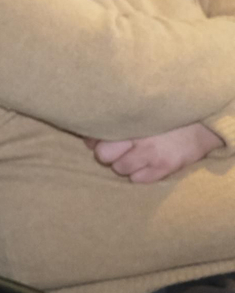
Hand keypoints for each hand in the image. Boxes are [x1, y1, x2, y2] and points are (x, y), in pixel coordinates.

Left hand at [91, 122, 223, 182]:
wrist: (204, 124)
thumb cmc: (167, 117)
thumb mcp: (140, 113)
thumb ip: (117, 122)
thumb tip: (89, 138)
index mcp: (131, 121)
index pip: (98, 137)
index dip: (95, 140)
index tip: (101, 139)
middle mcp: (140, 138)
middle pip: (104, 155)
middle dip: (107, 153)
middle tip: (118, 149)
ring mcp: (153, 154)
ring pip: (120, 168)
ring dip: (124, 164)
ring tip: (135, 155)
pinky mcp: (165, 167)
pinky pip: (138, 179)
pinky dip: (139, 174)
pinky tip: (146, 165)